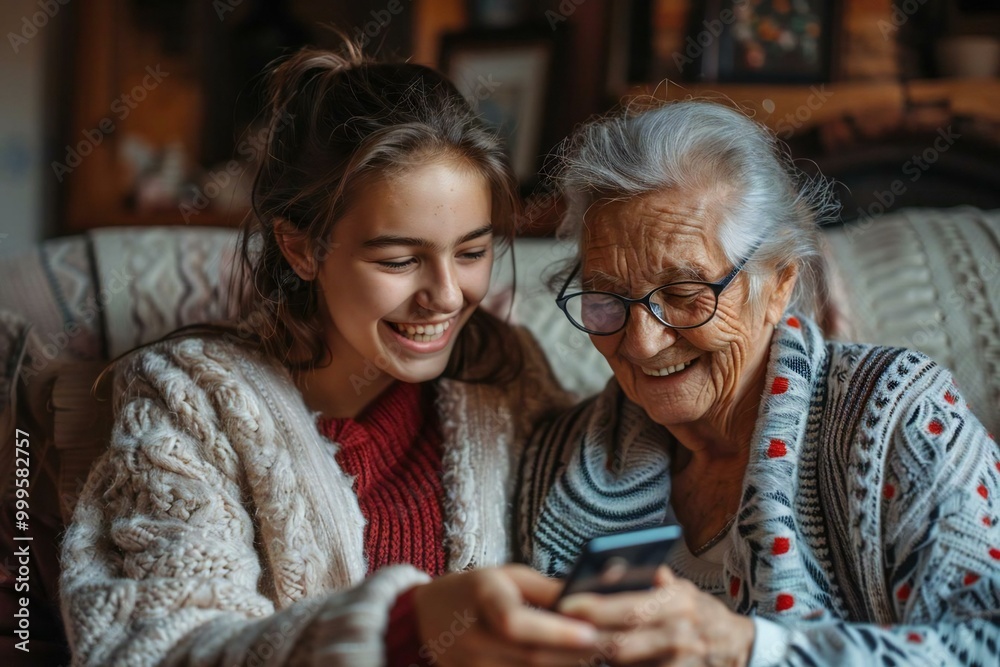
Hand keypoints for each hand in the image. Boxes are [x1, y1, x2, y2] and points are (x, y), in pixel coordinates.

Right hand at [411, 564, 601, 665]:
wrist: (425, 619)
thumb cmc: (476, 591)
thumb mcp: (508, 577)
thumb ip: (550, 589)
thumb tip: (600, 593)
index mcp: (482, 598)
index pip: (515, 622)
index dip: (554, 632)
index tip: (591, 632)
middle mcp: (473, 639)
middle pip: (530, 658)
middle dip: (578, 656)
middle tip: (618, 648)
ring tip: (607, 658)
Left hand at [557, 566, 754, 666]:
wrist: (738, 647)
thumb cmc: (699, 613)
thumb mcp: (681, 588)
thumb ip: (650, 580)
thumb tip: (609, 568)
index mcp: (679, 603)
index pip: (629, 608)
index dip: (594, 609)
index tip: (564, 605)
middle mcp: (680, 635)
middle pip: (620, 645)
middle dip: (583, 641)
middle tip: (553, 634)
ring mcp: (681, 664)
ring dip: (591, 660)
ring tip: (562, 651)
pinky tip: (590, 662)